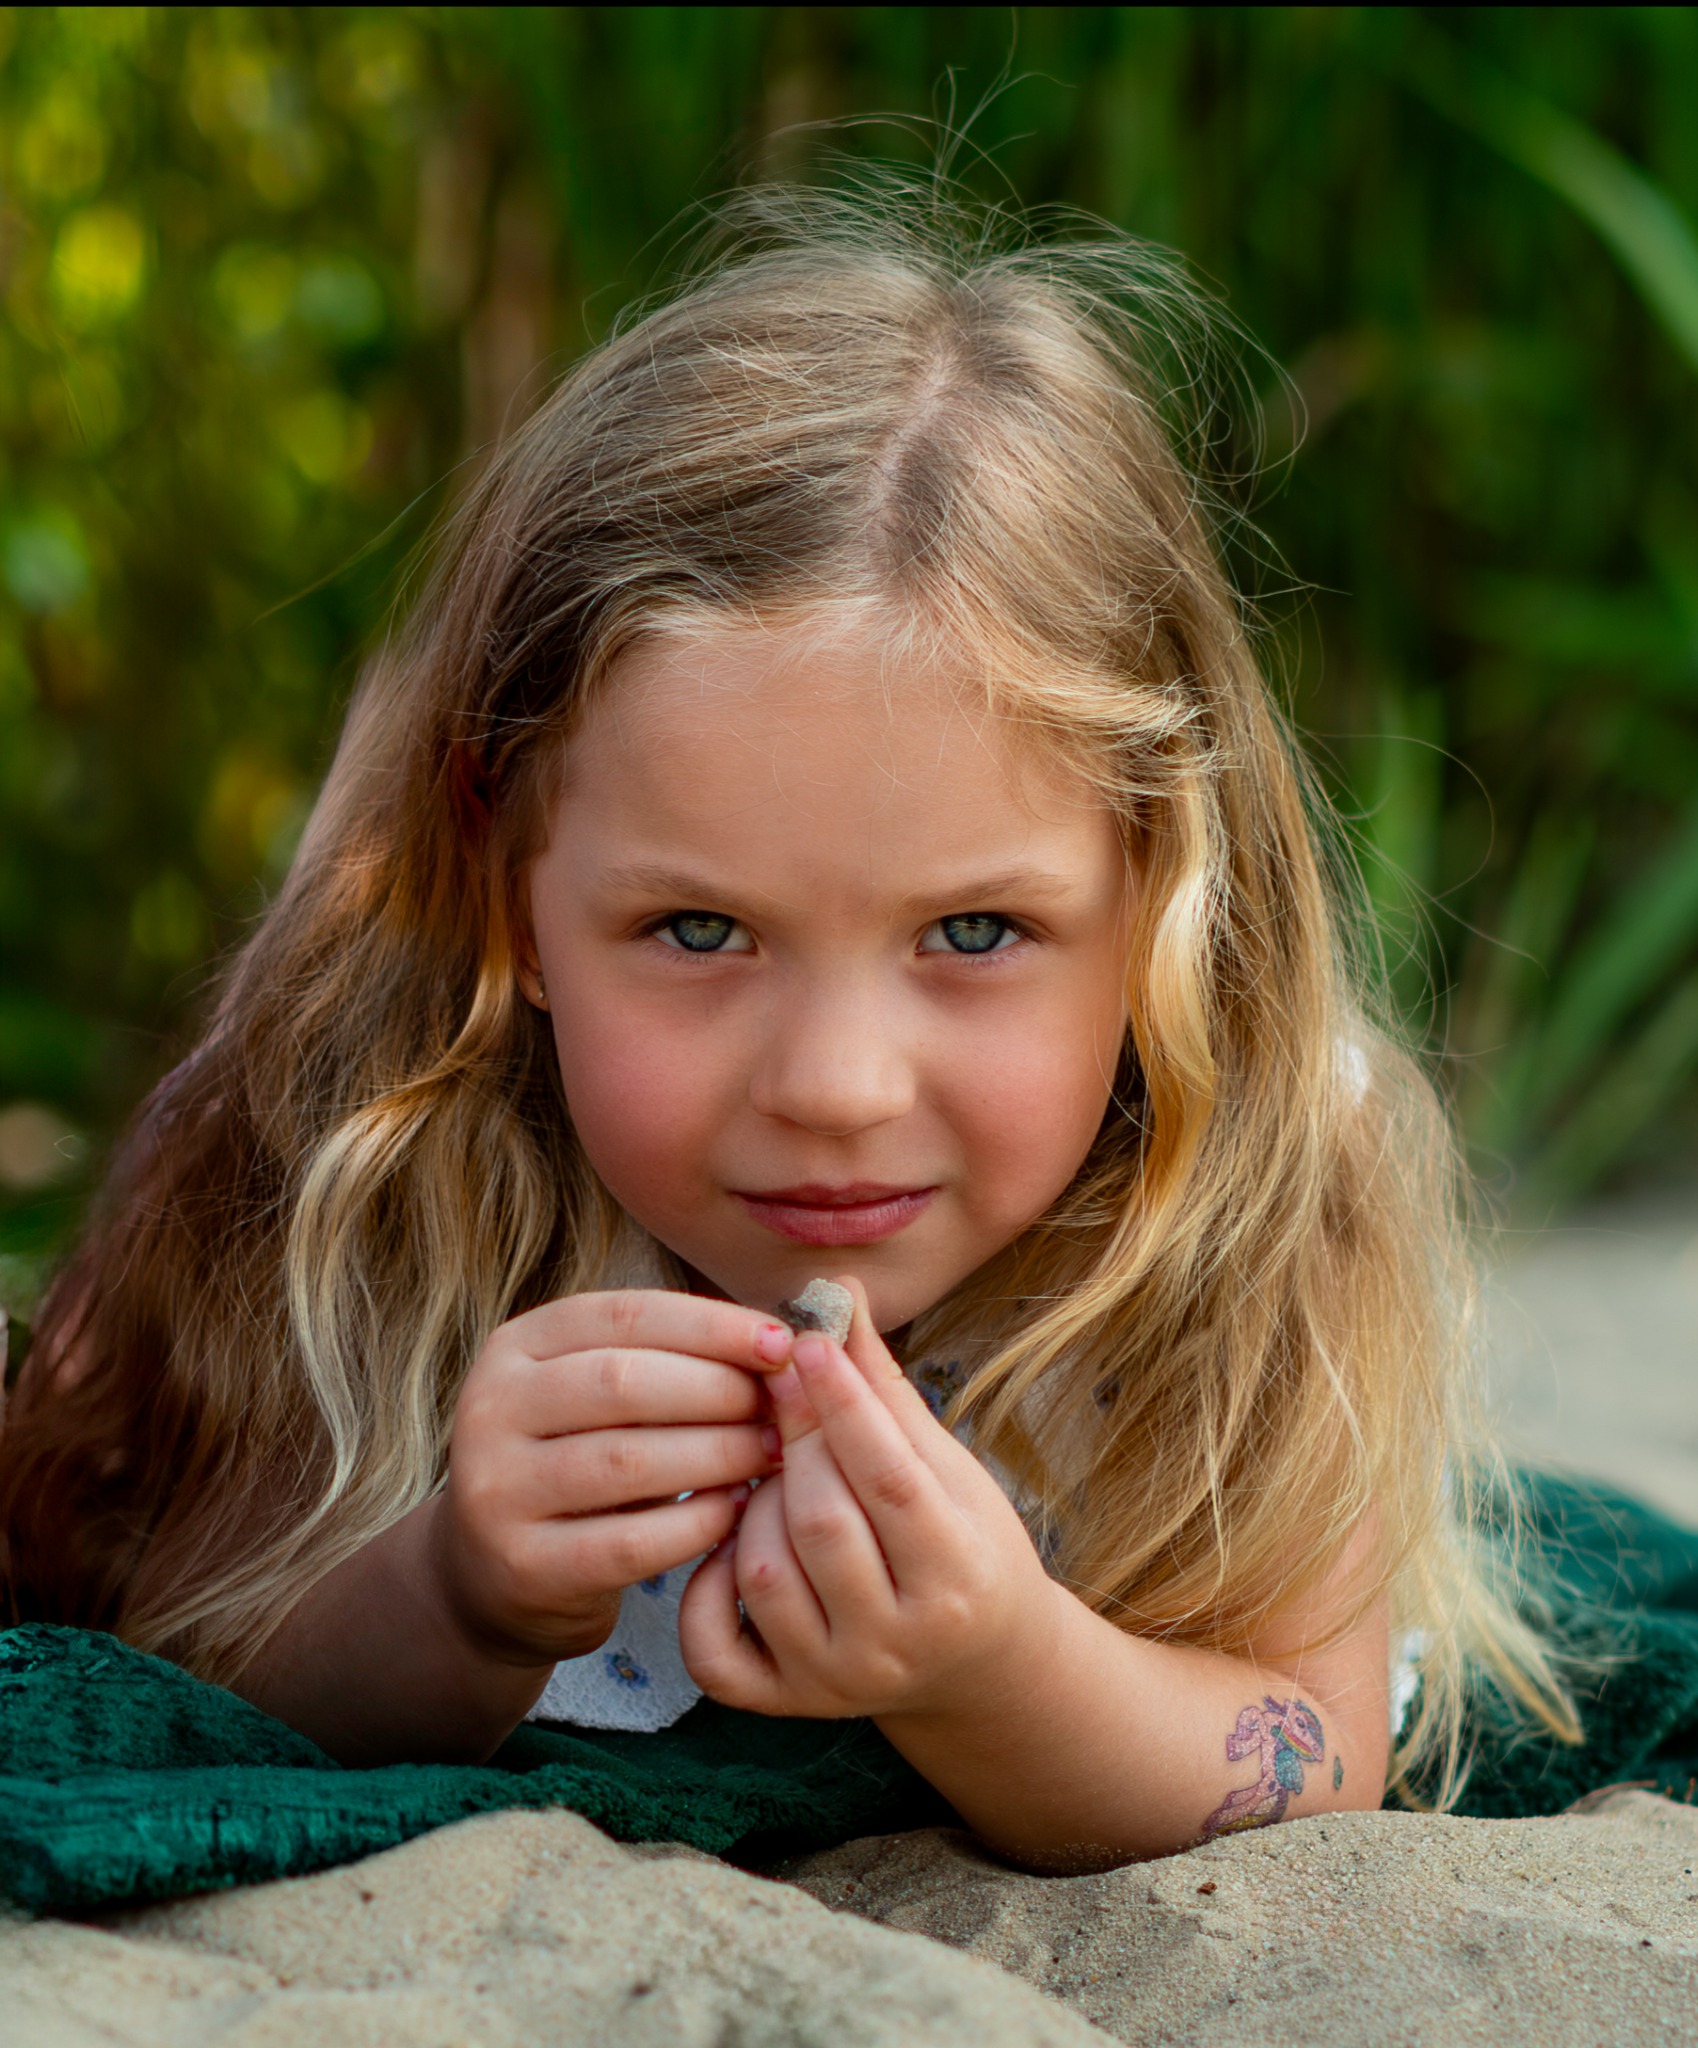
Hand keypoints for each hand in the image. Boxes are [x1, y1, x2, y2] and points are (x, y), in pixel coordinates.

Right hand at [430, 1291, 790, 1668]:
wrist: (497, 1574)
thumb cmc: (580, 1461)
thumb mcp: (601, 1395)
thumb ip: (670, 1360)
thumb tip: (778, 1342)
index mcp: (517, 1346)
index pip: (625, 1314)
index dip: (712, 1326)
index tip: (782, 1344)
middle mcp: (491, 1408)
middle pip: (623, 1382)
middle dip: (720, 1390)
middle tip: (784, 1408)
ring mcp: (497, 1490)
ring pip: (627, 1461)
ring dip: (719, 1454)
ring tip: (773, 1454)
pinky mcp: (522, 1566)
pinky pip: (628, 1543)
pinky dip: (695, 1524)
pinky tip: (737, 1511)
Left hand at [678, 1282, 1058, 1719]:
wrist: (974, 1665)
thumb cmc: (961, 1543)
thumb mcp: (946, 1467)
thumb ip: (884, 1388)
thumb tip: (836, 1291)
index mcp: (958, 1576)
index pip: (888, 1479)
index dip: (844, 1404)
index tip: (809, 1342)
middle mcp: (897, 1644)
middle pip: (821, 1522)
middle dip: (795, 1443)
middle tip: (780, 1389)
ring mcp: (834, 1682)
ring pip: (764, 1573)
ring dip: (756, 1504)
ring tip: (776, 1473)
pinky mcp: (782, 1704)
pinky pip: (714, 1647)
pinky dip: (705, 1585)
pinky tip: (730, 1542)